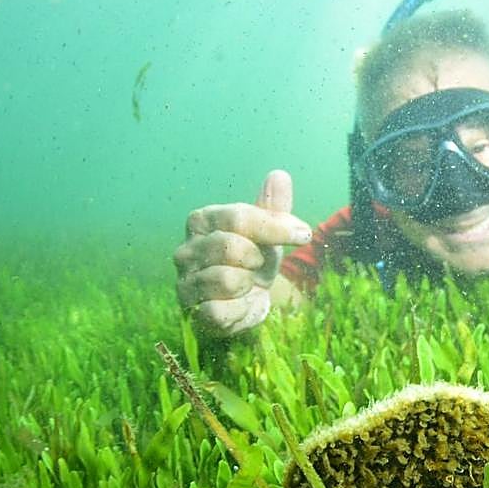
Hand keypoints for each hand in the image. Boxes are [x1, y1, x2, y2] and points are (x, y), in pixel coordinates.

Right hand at [173, 170, 310, 337]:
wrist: (243, 302)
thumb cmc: (253, 260)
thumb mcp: (269, 233)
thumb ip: (273, 207)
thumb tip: (279, 175)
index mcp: (202, 220)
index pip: (239, 216)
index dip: (276, 226)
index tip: (304, 234)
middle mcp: (186, 249)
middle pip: (232, 247)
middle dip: (257, 258)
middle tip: (257, 265)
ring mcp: (184, 281)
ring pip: (227, 280)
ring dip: (247, 284)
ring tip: (244, 284)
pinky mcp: (190, 311)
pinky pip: (220, 310)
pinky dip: (240, 309)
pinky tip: (239, 304)